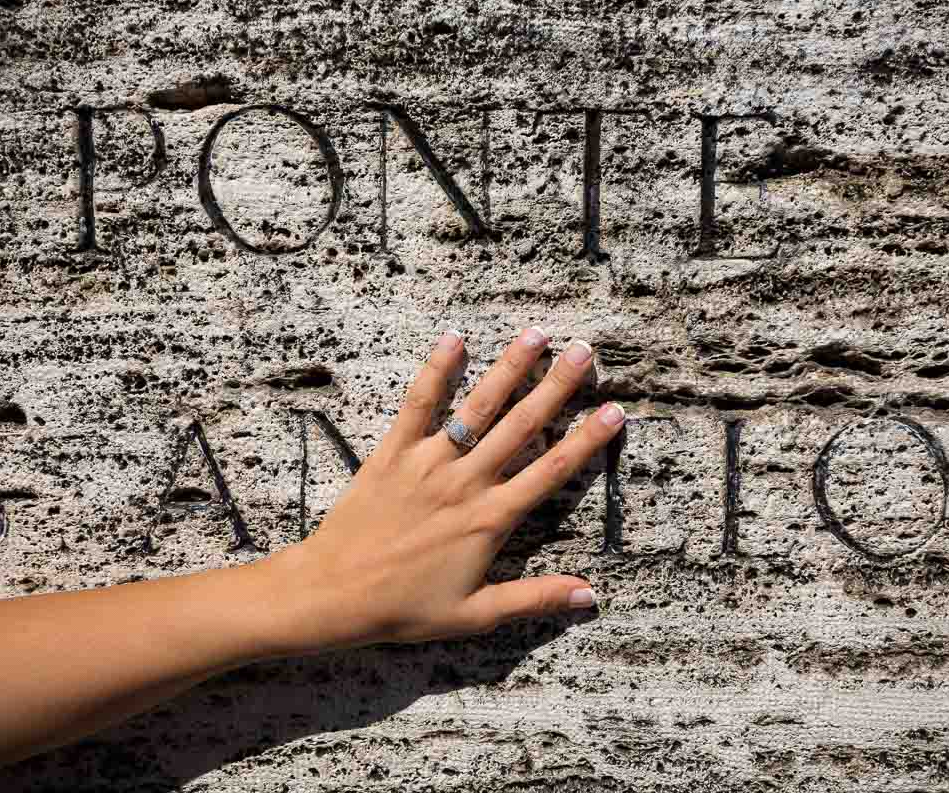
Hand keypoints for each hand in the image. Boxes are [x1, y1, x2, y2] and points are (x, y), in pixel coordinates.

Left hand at [252, 327, 625, 653]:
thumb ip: (534, 599)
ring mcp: (429, 462)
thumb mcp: (475, 614)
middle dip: (557, 385)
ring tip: (535, 334)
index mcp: (491, 519)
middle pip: (522, 425)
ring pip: (478, 407)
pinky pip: (417, 405)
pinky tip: (454, 339)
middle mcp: (466, 482)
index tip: (614, 410)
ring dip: (509, 368)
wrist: (333, 594)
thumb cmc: (404, 609)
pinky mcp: (392, 453)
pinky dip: (436, 371)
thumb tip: (590, 595)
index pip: (552, 470)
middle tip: (583, 352)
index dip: (588, 439)